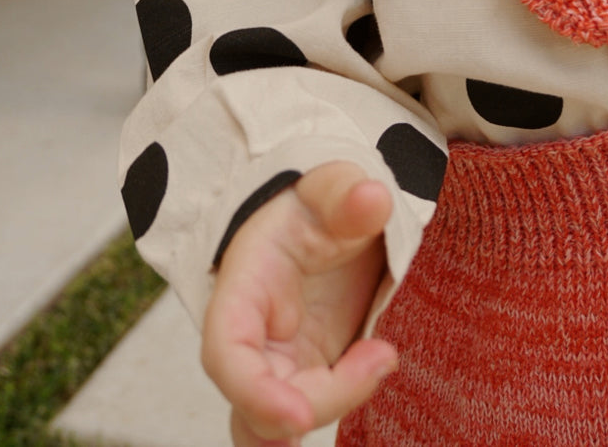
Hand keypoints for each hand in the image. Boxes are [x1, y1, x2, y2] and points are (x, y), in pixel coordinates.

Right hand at [202, 161, 395, 445]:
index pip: (226, 352)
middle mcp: (253, 337)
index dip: (252, 394)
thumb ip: (344, 192)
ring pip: (275, 421)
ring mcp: (281, 362)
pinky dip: (339, 404)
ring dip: (324, 412)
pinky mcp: (311, 373)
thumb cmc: (315, 203)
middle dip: (316, 403)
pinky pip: (314, 406)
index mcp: (244, 288)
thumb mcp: (329, 185)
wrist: (329, 216)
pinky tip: (376, 369)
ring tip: (379, 366)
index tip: (300, 417)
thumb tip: (372, 198)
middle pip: (254, 403)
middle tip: (381, 359)